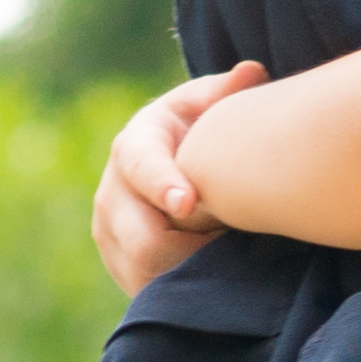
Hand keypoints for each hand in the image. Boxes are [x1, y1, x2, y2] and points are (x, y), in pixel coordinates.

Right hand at [91, 60, 262, 293]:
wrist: (169, 163)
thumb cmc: (199, 128)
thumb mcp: (208, 103)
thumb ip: (227, 91)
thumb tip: (251, 73)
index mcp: (133, 146)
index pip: (141, 168)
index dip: (163, 186)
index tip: (189, 203)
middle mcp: (111, 193)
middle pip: (143, 239)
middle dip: (192, 248)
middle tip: (235, 243)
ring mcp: (110, 233)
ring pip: (146, 271)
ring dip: (190, 268)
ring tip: (226, 252)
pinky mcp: (119, 263)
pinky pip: (147, 289)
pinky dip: (181, 285)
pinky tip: (212, 271)